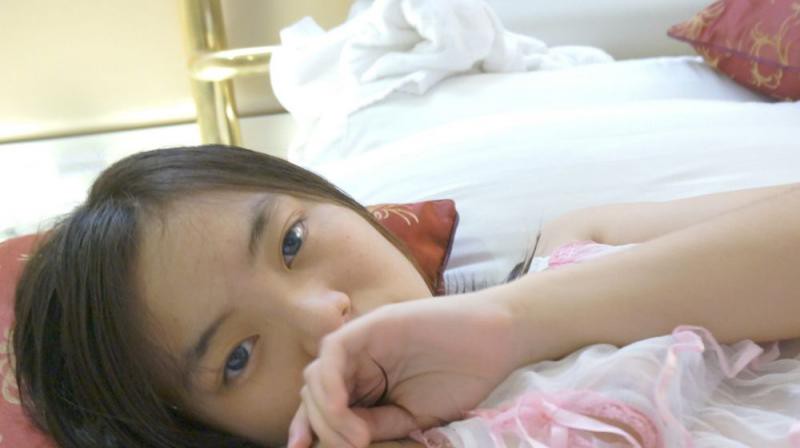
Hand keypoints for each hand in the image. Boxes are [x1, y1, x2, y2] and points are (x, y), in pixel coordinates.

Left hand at [287, 292, 517, 447]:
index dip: (308, 430)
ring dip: (325, 410)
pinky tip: (341, 407)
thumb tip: (340, 441)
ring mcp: (363, 341)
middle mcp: (358, 361)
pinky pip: (334, 351)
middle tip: (350, 446)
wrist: (495, 341)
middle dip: (317, 426)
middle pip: (313, 392)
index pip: (322, 407)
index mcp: (366, 383)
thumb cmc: (462, 378)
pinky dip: (330, 381)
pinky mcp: (372, 324)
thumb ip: (376, 425)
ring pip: (318, 374)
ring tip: (356, 437)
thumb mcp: (413, 417)